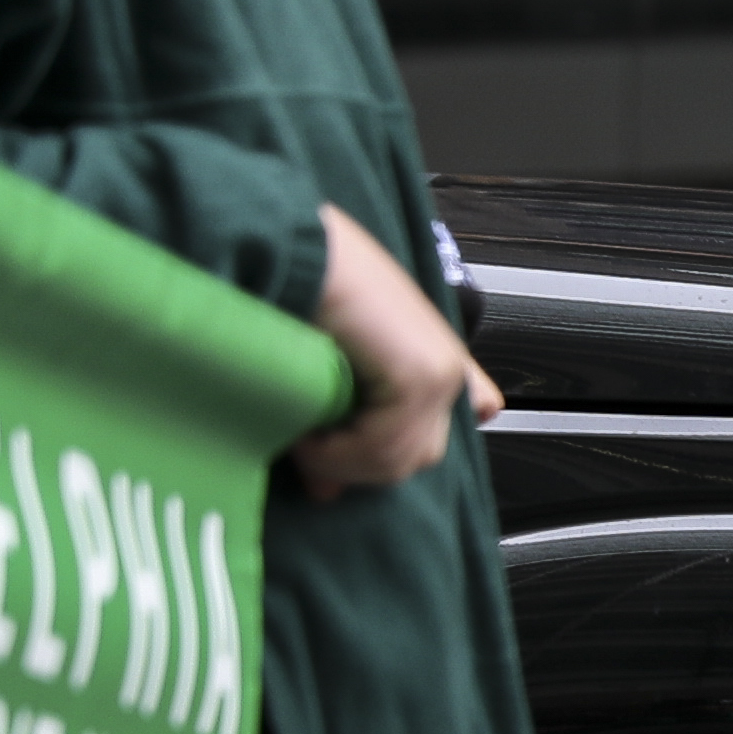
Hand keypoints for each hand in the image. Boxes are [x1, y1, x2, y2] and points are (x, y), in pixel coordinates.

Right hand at [292, 204, 499, 499]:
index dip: (380, 460)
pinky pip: (384, 446)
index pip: (439, 431)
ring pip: (397, 459)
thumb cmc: (299, 285)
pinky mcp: (423, 375)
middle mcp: (445, 365)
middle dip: (353, 465)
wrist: (287, 241)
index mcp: (430, 358)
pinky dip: (337, 451)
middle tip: (302, 448)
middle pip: (411, 457)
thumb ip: (341, 419)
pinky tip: (305, 430)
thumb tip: (327, 492)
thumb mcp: (323, 362)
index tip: (327, 480)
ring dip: (339, 460)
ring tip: (298, 431)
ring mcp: (439, 371)